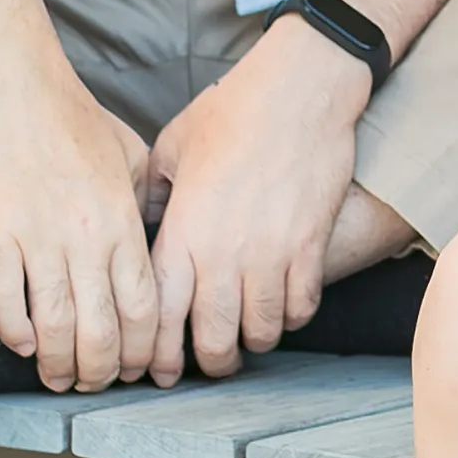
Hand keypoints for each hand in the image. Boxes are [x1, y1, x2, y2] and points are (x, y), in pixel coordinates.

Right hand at [0, 67, 159, 395]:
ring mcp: (40, 238)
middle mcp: (87, 237)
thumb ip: (142, 202)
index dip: (141, 349)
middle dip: (101, 370)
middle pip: (102, 328)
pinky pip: (7, 299)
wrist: (17, 88)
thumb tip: (151, 240)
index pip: (144, 306)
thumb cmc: (74, 119)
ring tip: (58, 379)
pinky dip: (16, 332)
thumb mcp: (130, 157)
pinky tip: (24, 346)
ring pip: (56, 325)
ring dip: (58, 364)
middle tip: (95, 385)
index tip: (135, 368)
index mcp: (123, 222)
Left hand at [139, 17, 371, 380]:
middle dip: (210, 361)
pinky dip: (291, 316)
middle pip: (214, 338)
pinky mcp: (311, 246)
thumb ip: (156, 194)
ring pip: (261, 332)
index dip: (158, 354)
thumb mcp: (173, 146)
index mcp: (182, 232)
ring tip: (249, 335)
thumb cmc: (233, 110)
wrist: (300, 89)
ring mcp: (271, 253)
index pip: (161, 317)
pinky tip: (283, 306)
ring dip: (253, 341)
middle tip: (211, 360)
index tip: (158, 369)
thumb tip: (147, 223)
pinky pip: (301, 307)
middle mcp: (224, 252)